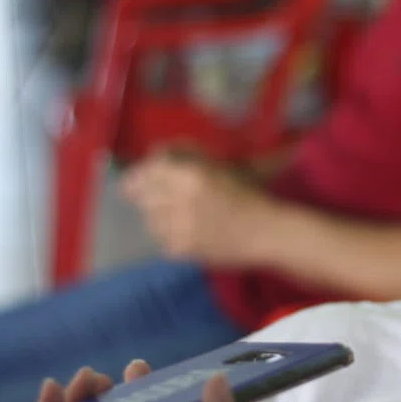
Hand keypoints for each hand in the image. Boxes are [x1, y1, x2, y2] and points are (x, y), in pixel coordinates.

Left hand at [121, 152, 276, 264]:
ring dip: (160, 218)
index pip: (146, 171)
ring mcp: (178, 227)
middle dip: (148, 197)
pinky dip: (171, 237)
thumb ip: (184, 154)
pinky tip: (191, 233)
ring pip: (149, 220)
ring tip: (182, 218)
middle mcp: (180, 200)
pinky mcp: (180, 249)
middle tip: (164, 201)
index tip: (135, 181)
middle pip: (142, 197)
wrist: (265, 231)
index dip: (138, 175)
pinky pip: (162, 240)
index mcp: (190, 175)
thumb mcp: (217, 165)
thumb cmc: (245, 194)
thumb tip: (153, 152)